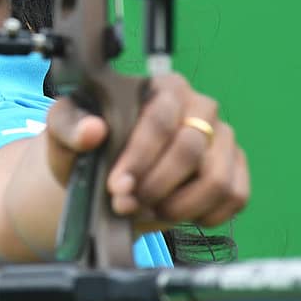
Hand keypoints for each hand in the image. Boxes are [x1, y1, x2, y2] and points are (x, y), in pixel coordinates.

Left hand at [45, 72, 248, 228]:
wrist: (105, 176)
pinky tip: (173, 213)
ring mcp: (222, 137)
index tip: (117, 187)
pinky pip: (235, 196)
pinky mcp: (235, 167)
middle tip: (125, 204)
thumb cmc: (87, 146)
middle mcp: (199, 106)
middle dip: (154, 186)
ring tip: (146, 209)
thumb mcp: (65, 132)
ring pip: (216, 179)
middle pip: (190, 151)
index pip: (159, 119)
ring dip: (179, 206)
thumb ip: (70, 126)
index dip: (139, 158)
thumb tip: (92, 130)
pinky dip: (204, 214)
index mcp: (162, 86)